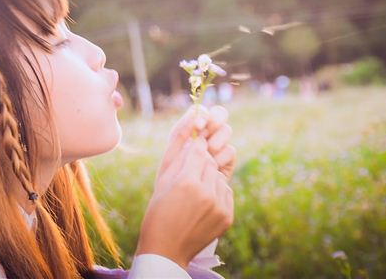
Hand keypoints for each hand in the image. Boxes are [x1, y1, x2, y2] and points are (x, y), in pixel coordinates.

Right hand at [136, 136, 233, 268]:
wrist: (166, 249)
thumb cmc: (158, 212)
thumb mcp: (162, 182)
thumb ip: (178, 157)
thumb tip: (193, 137)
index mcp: (186, 182)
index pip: (199, 151)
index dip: (197, 146)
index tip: (197, 143)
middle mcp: (206, 194)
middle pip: (211, 163)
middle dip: (202, 163)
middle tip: (192, 171)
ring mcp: (218, 207)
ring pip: (219, 177)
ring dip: (210, 179)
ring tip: (196, 191)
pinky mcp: (227, 217)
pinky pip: (226, 193)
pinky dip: (217, 193)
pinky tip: (204, 202)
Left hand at [158, 105, 236, 183]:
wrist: (180, 199)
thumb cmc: (171, 175)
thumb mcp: (172, 151)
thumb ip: (180, 131)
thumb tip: (193, 112)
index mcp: (192, 128)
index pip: (203, 110)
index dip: (204, 114)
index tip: (198, 125)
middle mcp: (207, 133)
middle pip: (220, 114)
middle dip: (215, 121)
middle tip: (206, 132)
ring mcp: (218, 145)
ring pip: (226, 130)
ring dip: (217, 140)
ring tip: (208, 153)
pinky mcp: (227, 161)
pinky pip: (230, 151)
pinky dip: (221, 157)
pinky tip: (213, 166)